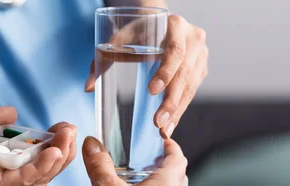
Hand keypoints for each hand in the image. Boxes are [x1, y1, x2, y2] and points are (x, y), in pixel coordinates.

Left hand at [0, 106, 76, 185]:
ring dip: (56, 158)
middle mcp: (2, 170)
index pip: (32, 152)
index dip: (50, 140)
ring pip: (36, 175)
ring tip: (67, 141)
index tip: (63, 125)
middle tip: (71, 131)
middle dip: (60, 149)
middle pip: (40, 165)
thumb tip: (14, 111)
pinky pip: (21, 180)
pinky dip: (39, 167)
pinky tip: (52, 153)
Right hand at [82, 136, 187, 185]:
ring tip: (141, 176)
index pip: (178, 158)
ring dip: (161, 180)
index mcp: (168, 183)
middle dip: (165, 163)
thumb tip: (91, 144)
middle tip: (150, 157)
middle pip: (178, 173)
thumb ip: (100, 164)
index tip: (162, 138)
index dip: (171, 146)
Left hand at [85, 14, 208, 137]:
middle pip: (185, 73)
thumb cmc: (139, 31)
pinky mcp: (201, 68)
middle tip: (158, 122)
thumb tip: (88, 87)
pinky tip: (170, 123)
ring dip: (177, 110)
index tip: (152, 91)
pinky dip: (180, 109)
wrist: (159, 24)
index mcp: (176, 25)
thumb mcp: (121, 38)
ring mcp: (201, 55)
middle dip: (171, 101)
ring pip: (190, 86)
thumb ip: (103, 59)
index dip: (165, 72)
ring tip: (163, 128)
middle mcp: (193, 39)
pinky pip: (192, 91)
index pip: (175, 51)